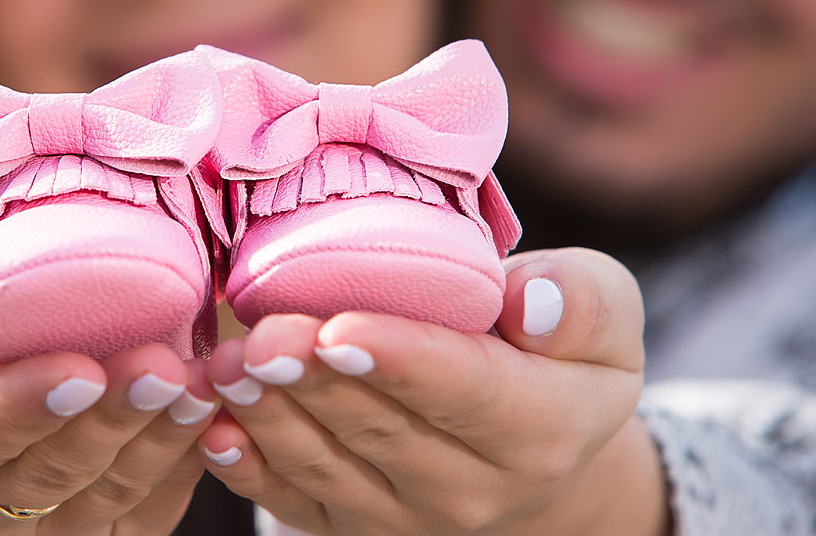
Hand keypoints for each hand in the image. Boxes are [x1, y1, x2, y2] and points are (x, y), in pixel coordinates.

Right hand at [0, 271, 219, 534]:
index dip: (19, 405)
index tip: (77, 366)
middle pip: (45, 474)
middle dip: (108, 419)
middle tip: (161, 365)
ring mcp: (28, 533)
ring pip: (101, 499)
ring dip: (156, 443)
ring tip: (199, 383)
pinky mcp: (82, 533)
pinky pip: (139, 515)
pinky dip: (180, 467)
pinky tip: (209, 412)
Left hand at [196, 248, 668, 534]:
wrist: (534, 446)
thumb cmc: (556, 353)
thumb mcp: (600, 315)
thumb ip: (580, 300)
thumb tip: (529, 301)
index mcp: (542, 426)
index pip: (464, 390)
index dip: (399, 358)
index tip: (338, 326)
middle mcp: (474, 488)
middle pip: (380, 428)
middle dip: (312, 380)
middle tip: (259, 335)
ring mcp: (407, 515)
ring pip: (327, 466)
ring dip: (270, 416)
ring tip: (227, 366)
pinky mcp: (354, 525)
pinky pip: (295, 502)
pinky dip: (250, 468)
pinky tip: (215, 427)